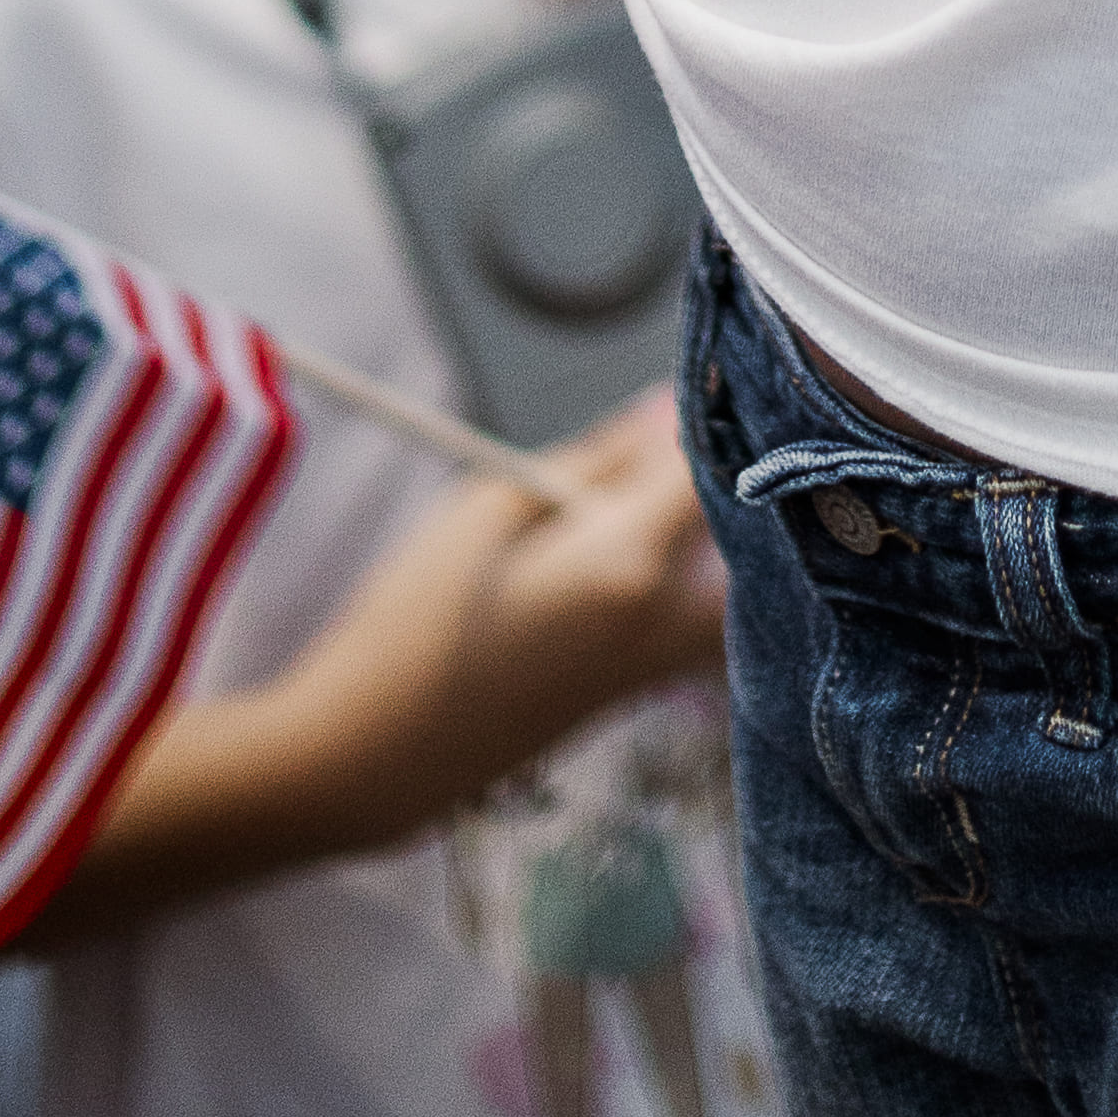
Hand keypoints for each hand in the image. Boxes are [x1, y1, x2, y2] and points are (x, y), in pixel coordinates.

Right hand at [56, 392, 729, 931]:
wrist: (377, 757)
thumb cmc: (414, 618)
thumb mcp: (488, 507)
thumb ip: (593, 459)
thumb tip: (668, 410)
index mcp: (627, 561)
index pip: (712, 461)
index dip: (716, 404)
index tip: (707, 359)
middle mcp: (662, 616)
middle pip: (740, 521)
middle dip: (728, 466)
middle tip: (681, 421)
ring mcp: (655, 663)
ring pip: (736, 575)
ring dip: (719, 526)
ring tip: (660, 481)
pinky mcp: (637, 691)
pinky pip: (706, 616)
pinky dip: (704, 572)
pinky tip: (648, 541)